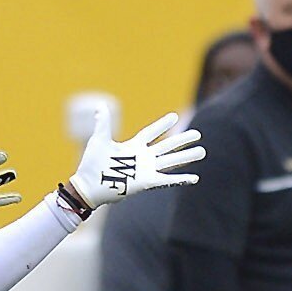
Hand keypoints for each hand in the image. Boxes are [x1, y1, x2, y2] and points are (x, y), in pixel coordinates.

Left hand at [66, 109, 204, 211]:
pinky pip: (167, 180)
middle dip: (182, 140)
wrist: (89, 185)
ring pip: (171, 161)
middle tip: (198, 134)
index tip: (175, 116)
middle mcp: (142, 157)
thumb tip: (100, 105)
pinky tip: (194, 177)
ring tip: (202, 151)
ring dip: (187, 157)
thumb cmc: (92, 164)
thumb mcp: (99, 139)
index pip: (151, 133)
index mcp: (133, 146)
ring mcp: (146, 170)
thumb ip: (104, 123)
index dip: (162, 125)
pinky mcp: (147, 182)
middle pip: (167, 146)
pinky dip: (181, 179)